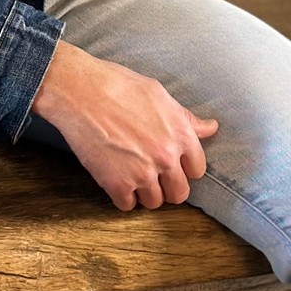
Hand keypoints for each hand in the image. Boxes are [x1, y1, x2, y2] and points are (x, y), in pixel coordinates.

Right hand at [32, 42, 218, 210]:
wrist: (79, 90)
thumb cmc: (117, 84)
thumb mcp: (158, 94)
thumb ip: (185, 117)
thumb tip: (210, 128)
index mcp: (181, 134)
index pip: (197, 169)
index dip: (183, 167)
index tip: (171, 163)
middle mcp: (167, 157)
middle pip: (179, 193)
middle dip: (167, 185)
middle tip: (152, 174)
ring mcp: (143, 173)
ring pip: (154, 202)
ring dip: (144, 192)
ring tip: (131, 175)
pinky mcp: (117, 184)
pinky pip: (127, 205)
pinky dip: (122, 196)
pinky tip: (115, 179)